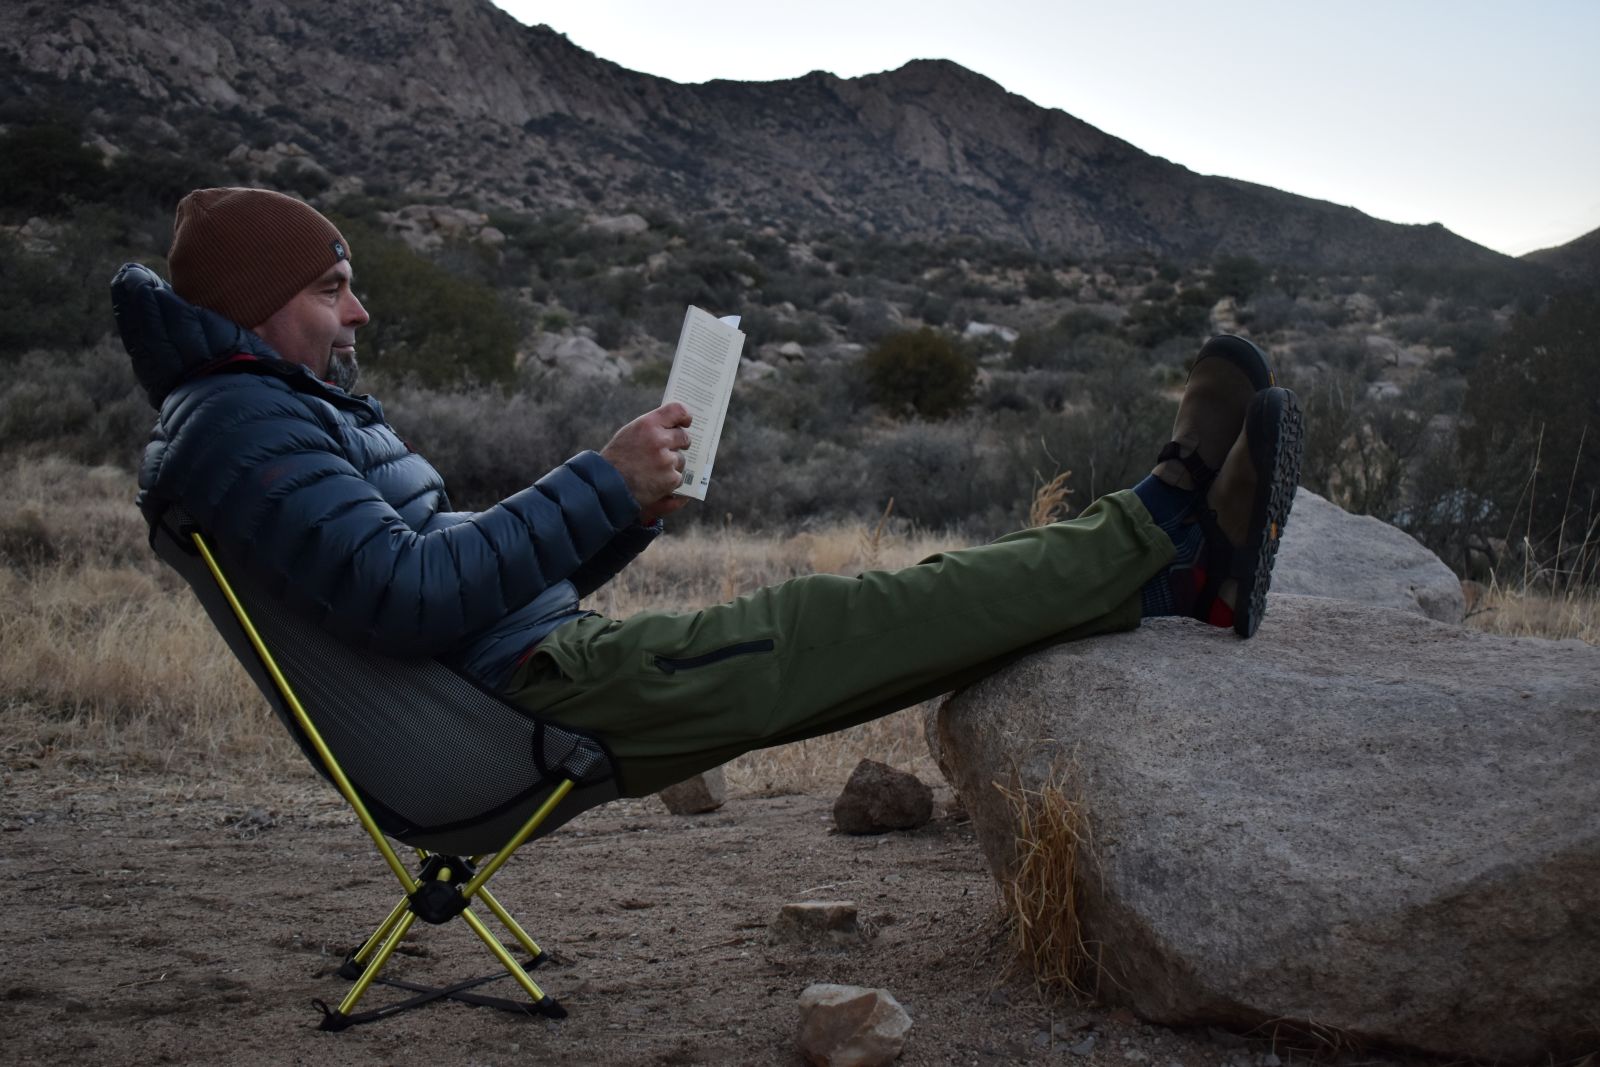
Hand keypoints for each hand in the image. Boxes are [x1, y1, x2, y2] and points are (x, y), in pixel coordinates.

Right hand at [600, 403, 693, 519]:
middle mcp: (659, 440)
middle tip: (670, 449)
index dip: (685, 416)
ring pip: (680, 460)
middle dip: (680, 443)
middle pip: (683, 437)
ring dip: (671, 465)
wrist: (607, 486)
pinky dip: (669, 481)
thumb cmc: (617, 458)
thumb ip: (652, 428)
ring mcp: (666, 460)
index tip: (686, 422)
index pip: (678, 411)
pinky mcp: (670, 479)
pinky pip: (678, 477)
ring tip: (652, 470)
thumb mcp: (631, 433)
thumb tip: (674, 425)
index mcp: (648, 424)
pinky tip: (654, 482)